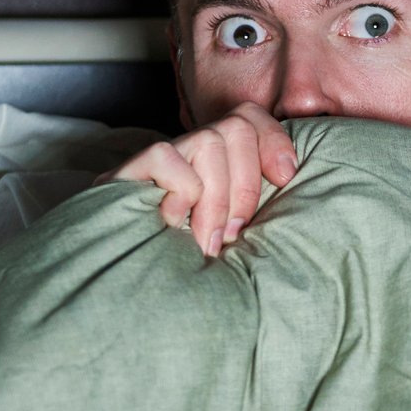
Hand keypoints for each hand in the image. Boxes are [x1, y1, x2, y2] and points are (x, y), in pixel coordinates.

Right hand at [98, 104, 297, 257]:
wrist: (120, 293)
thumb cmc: (182, 269)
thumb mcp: (228, 239)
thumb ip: (251, 214)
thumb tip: (290, 187)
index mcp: (213, 165)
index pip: (249, 117)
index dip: (273, 140)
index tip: (285, 179)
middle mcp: (185, 154)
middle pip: (236, 126)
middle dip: (245, 184)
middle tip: (232, 234)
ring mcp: (155, 160)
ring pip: (209, 140)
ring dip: (216, 198)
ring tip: (205, 240)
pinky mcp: (126, 170)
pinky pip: (169, 158)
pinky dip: (181, 194)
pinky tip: (169, 224)